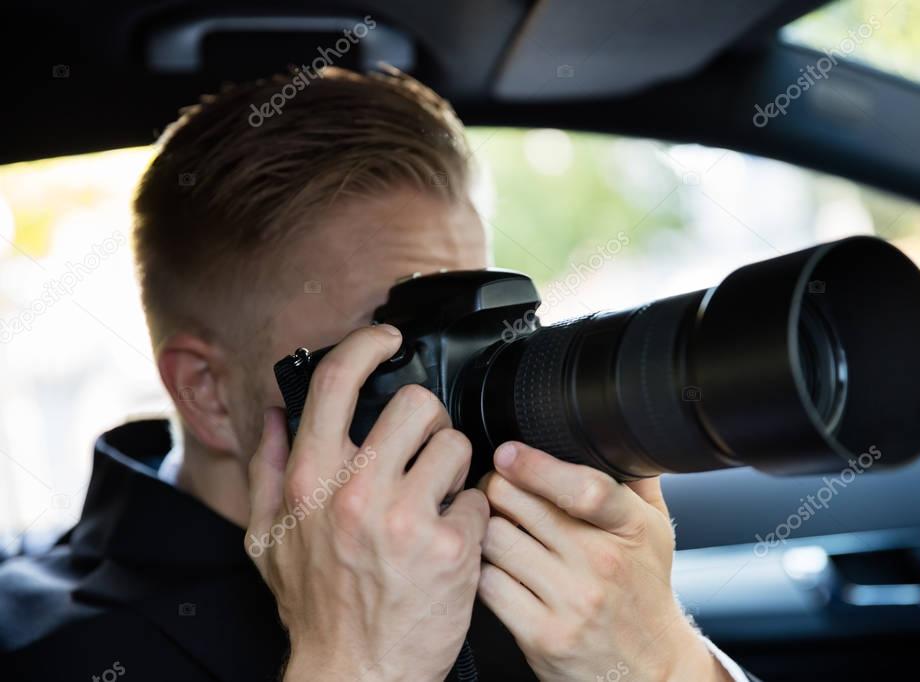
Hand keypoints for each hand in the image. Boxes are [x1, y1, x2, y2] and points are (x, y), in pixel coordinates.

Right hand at [246, 325, 488, 681]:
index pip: (337, 381)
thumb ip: (269, 469)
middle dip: (426, 422)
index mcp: (310, 480)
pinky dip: (470, 517)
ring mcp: (407, 518)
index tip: (387, 340)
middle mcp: (356, 491)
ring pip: (456, 445)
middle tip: (423, 449)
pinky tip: (450, 541)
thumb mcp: (268, 540)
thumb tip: (275, 414)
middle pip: (417, 404)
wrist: (356, 674)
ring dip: (452, 469)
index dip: (367, 345)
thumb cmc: (315, 608)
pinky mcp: (451, 546)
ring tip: (436, 500)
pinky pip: (479, 498)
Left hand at [477, 442, 729, 681]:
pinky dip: (481, 569)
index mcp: (631, 528)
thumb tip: (613, 432)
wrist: (648, 669)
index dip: (536, 465)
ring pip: (495, 539)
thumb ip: (633, 481)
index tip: (509, 453)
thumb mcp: (655, 531)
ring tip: (494, 527)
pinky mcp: (542, 635)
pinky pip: (488, 583)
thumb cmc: (643, 592)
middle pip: (521, 504)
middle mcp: (602, 563)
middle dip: (498, 488)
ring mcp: (572, 601)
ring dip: (484, 527)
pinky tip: (494, 566)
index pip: (584, 488)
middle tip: (496, 489)